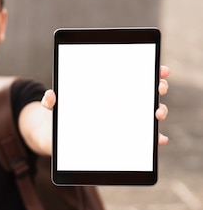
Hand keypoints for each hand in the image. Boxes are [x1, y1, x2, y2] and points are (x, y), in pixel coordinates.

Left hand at [41, 65, 170, 145]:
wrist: (55, 139)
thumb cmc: (60, 117)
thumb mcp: (55, 107)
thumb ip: (51, 101)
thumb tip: (50, 96)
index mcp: (108, 91)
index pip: (133, 76)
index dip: (150, 71)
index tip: (160, 69)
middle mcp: (120, 104)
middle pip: (146, 92)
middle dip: (157, 88)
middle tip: (158, 87)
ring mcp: (123, 121)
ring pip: (148, 114)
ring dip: (158, 112)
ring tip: (157, 113)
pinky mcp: (123, 139)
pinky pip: (142, 138)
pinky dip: (153, 139)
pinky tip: (158, 140)